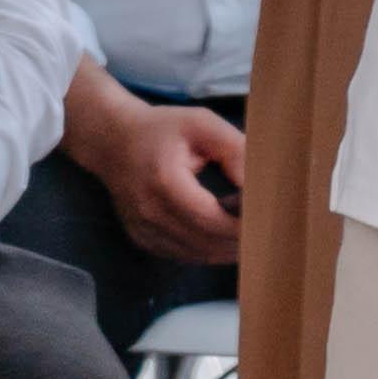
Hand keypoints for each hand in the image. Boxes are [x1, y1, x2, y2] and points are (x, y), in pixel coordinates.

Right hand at [82, 99, 248, 266]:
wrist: (112, 141)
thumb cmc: (161, 129)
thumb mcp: (200, 123)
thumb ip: (232, 148)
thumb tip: (255, 182)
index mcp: (165, 183)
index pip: (210, 220)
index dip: (241, 227)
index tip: (265, 219)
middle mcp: (150, 213)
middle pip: (206, 244)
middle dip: (239, 242)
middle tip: (264, 229)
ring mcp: (143, 231)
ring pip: (196, 255)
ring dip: (225, 250)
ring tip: (249, 233)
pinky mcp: (142, 240)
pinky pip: (182, 255)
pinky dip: (207, 251)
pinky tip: (223, 236)